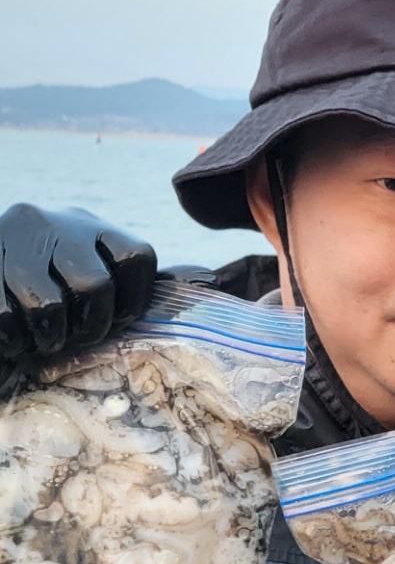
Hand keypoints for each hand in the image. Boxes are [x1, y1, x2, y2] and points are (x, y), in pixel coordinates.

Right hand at [0, 205, 155, 362]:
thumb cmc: (52, 282)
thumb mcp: (96, 270)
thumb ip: (139, 280)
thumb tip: (205, 278)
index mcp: (93, 225)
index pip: (136, 257)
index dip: (133, 301)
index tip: (117, 320)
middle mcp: (53, 223)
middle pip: (93, 285)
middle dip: (91, 325)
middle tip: (78, 338)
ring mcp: (12, 237)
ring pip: (46, 304)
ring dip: (50, 337)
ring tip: (46, 340)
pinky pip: (4, 315)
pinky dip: (14, 338)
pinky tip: (17, 338)